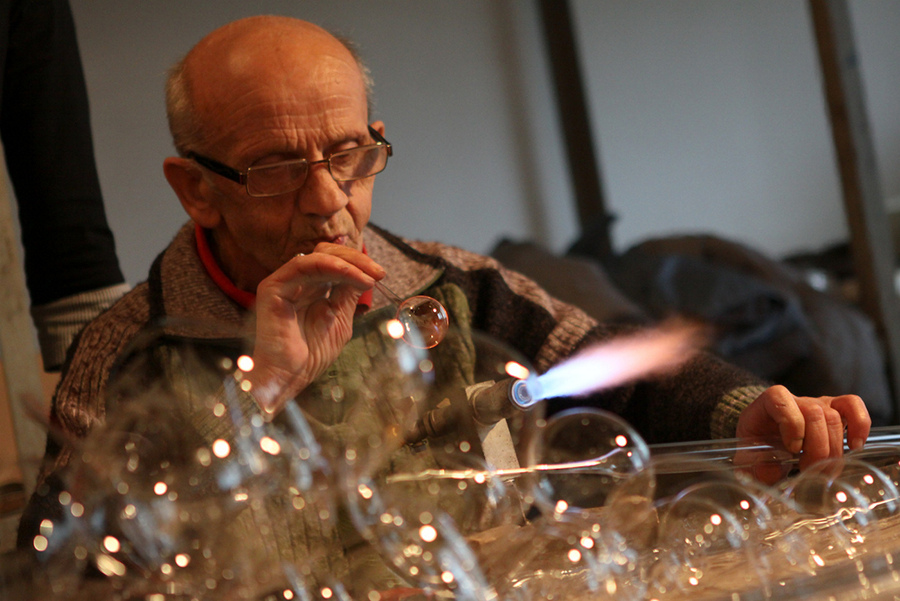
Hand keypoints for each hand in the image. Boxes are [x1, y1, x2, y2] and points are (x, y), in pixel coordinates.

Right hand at [249, 243, 383, 414]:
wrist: (289, 376)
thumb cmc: (312, 353)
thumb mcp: (341, 318)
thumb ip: (349, 293)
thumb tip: (366, 273)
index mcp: (312, 287)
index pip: (335, 262)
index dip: (359, 264)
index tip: (380, 274)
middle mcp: (298, 281)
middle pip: (328, 253)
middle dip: (357, 259)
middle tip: (378, 272)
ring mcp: (284, 281)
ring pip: (319, 255)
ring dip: (349, 263)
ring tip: (369, 277)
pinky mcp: (273, 286)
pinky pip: (304, 265)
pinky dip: (332, 266)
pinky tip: (352, 276)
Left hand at [736, 385, 870, 470]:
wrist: (767, 443)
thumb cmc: (758, 449)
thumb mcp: (750, 459)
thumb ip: (757, 467)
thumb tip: (772, 474)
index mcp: (766, 405)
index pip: (779, 399)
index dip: (791, 424)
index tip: (792, 449)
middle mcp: (794, 400)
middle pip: (814, 413)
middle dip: (816, 447)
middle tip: (812, 471)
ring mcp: (817, 403)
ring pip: (834, 416)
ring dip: (834, 448)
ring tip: (827, 471)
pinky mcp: (835, 411)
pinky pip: (852, 405)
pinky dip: (859, 425)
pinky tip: (854, 447)